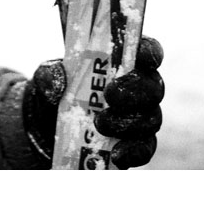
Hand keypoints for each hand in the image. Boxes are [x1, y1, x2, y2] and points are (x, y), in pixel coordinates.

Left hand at [22, 36, 163, 168]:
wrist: (52, 129)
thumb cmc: (59, 92)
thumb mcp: (49, 79)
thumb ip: (51, 75)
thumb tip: (57, 78)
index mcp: (123, 62)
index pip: (147, 51)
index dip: (149, 51)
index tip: (141, 55)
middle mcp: (139, 89)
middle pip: (154, 87)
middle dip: (135, 90)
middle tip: (110, 94)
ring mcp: (141, 117)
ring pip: (151, 119)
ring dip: (128, 122)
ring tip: (100, 124)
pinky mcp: (137, 144)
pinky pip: (145, 148)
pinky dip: (133, 151)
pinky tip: (117, 154)